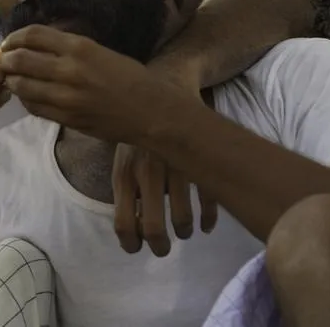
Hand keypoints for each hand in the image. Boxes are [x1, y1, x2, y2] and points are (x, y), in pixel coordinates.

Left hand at [0, 25, 197, 143]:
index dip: (14, 38)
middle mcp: (70, 70)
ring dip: (11, 81)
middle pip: (20, 60)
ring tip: (10, 78)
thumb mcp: (98, 51)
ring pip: (22, 86)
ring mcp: (66, 97)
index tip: (9, 42)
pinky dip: (25, 99)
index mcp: (79, 47)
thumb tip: (32, 46)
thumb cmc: (127, 76)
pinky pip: (34, 107)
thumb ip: (66, 48)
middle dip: (5, 59)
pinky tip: (27, 95)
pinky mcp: (67, 118)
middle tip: (3, 61)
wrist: (149, 111)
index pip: (32, 35)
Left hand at [133, 51, 219, 242]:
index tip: (136, 249)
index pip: (123, 221)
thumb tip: (127, 224)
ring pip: (183, 219)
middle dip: (160, 245)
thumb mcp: (121, 149)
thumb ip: (123, 183)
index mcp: (125, 170)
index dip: (129, 242)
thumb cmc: (138, 121)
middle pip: (154, 227)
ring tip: (185, 232)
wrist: (168, 80)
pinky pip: (208, 201)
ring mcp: (176, 166)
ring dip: (185, 231)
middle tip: (163, 249)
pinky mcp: (200, 159)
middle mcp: (149, 172)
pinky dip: (208, 218)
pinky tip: (206, 224)